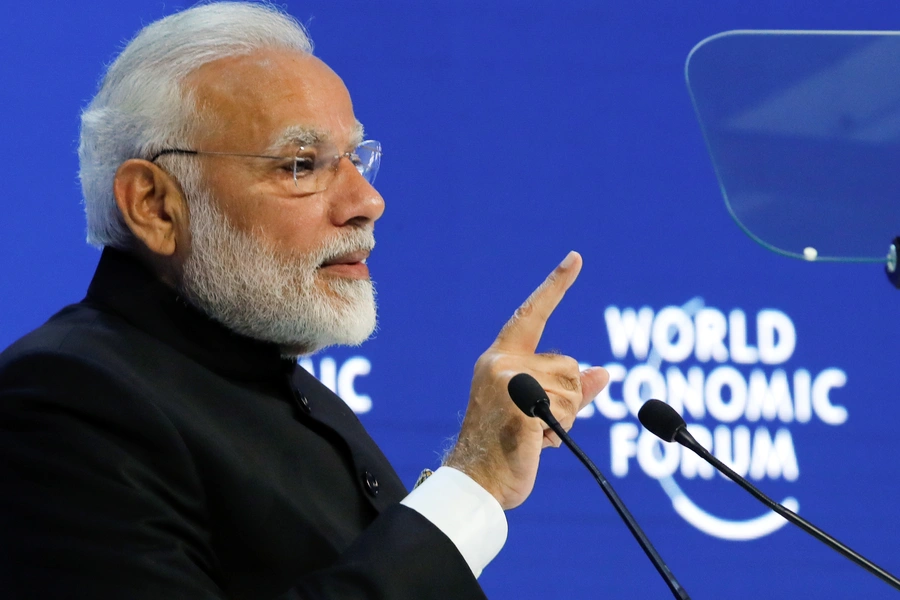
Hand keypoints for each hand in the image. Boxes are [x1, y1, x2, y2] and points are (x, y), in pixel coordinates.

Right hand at [444, 251, 609, 509]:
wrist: (476, 482)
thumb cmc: (505, 448)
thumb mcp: (538, 412)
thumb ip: (571, 390)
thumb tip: (604, 373)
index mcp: (500, 359)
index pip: (532, 314)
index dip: (555, 286)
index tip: (576, 258)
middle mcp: (501, 363)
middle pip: (569, 366)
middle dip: (566, 401)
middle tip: (535, 426)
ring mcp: (508, 383)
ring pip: (572, 391)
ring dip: (563, 420)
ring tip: (532, 436)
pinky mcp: (518, 406)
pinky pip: (565, 412)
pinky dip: (558, 433)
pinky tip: (532, 444)